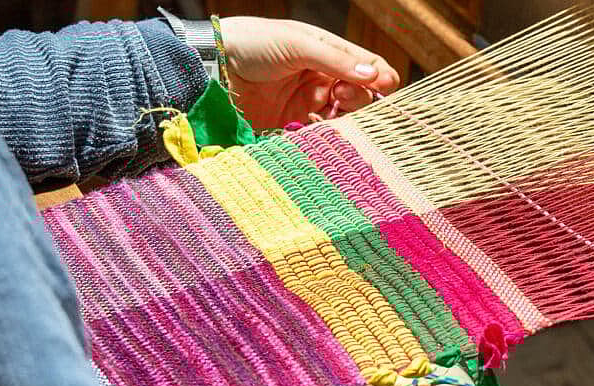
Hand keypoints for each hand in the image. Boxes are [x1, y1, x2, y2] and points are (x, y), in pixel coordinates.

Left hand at [217, 16, 400, 129]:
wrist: (213, 65)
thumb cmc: (254, 42)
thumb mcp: (299, 44)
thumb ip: (336, 60)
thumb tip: (376, 75)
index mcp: (330, 53)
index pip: (370, 66)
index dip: (380, 78)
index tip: (379, 86)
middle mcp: (324, 79)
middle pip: (362, 96)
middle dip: (360, 99)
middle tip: (340, 97)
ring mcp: (309, 103)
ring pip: (345, 118)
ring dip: (344, 119)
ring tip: (327, 113)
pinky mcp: (293, 125)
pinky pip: (321, 134)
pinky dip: (325, 134)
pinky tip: (313, 125)